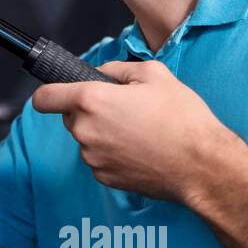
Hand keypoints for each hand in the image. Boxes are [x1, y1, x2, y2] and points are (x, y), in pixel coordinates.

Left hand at [31, 60, 239, 205]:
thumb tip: (99, 74)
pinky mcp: (104, 178)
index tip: (57, 92)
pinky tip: (139, 148)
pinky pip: (98, 158)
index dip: (48, 92)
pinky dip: (112, 152)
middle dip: (87, 110)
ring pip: (85, 138)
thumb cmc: (182, 118)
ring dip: (101, 132)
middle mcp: (86, 131)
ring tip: (138, 129)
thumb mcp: (154, 74)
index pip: (45, 98)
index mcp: (92, 101)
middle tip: (122, 108)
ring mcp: (93, 158)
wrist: (202, 165)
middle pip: (69, 117)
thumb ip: (116, 69)